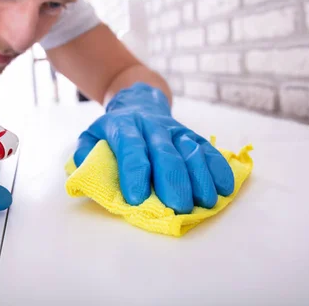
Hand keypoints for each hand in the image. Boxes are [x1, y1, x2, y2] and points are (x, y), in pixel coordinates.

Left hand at [74, 82, 233, 213]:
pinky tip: (225, 187)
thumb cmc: (113, 130)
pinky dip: (218, 167)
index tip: (136, 198)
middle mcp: (151, 126)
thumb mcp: (91, 135)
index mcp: (123, 126)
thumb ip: (85, 153)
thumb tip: (83, 174)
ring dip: (200, 175)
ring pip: (190, 149)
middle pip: (164, 151)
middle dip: (172, 178)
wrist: (138, 102)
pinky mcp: (191, 134)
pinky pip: (208, 149)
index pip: (130, 147)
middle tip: (178, 205)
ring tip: (206, 201)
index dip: (133, 171)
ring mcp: (174, 129)